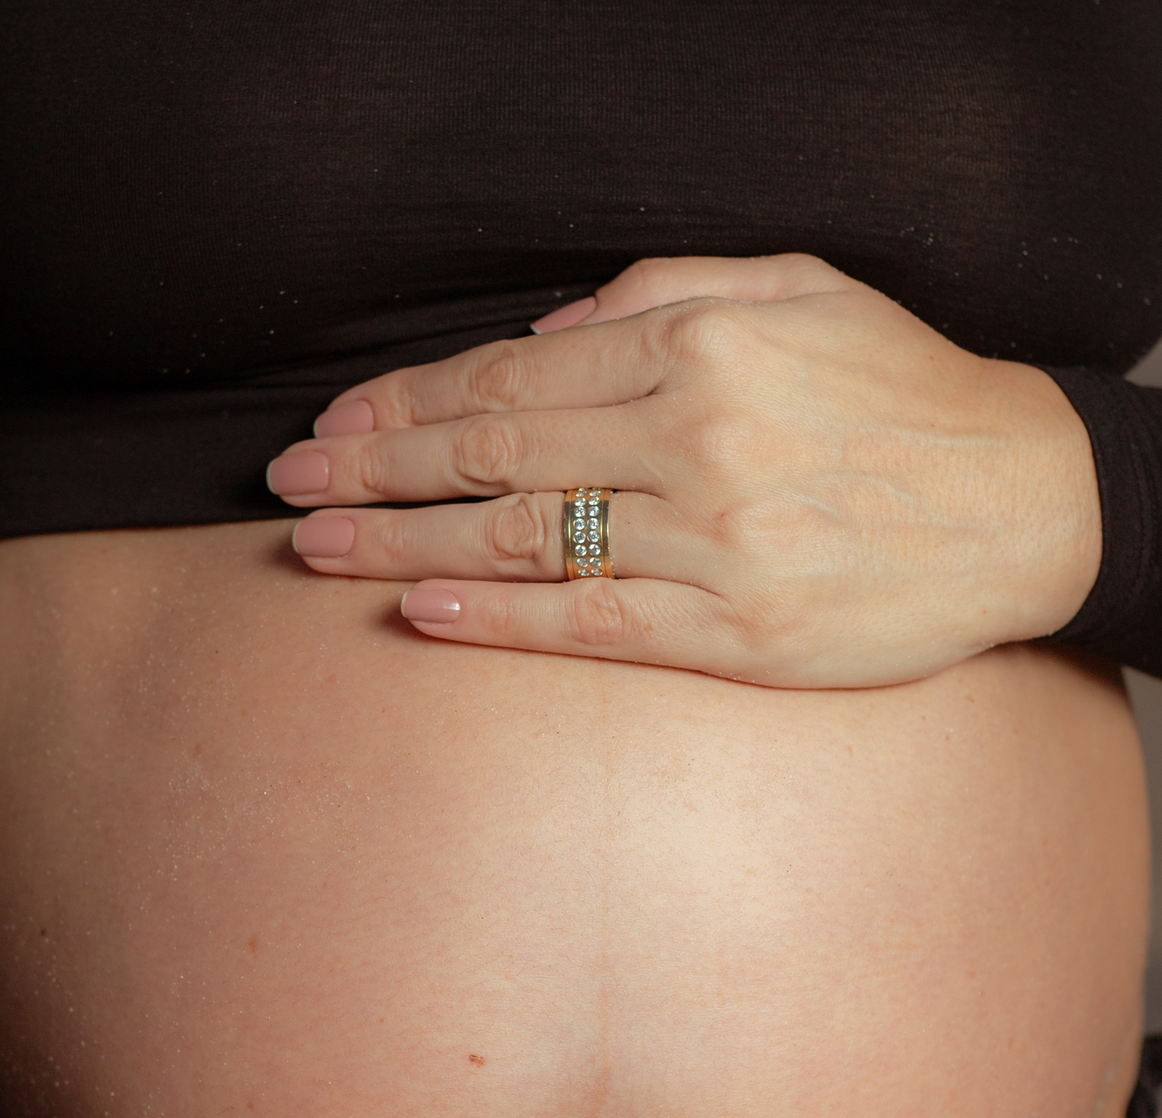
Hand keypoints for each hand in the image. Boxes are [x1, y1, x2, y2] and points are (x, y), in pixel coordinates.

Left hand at [270, 253, 1100, 687]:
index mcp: (701, 346)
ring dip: (404, 543)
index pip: (512, 374)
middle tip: (286, 492)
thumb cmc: (905, 394)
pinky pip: (594, 623)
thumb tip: (539, 330)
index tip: (334, 427)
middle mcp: (697, 437)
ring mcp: (716, 542)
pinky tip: (423, 610)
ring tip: (320, 554)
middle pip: (494, 453)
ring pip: (527, 539)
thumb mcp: (798, 290)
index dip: (406, 402)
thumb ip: (663, 293)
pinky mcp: (739, 633)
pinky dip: (499, 617)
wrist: (1024, 504)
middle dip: (373, 470)